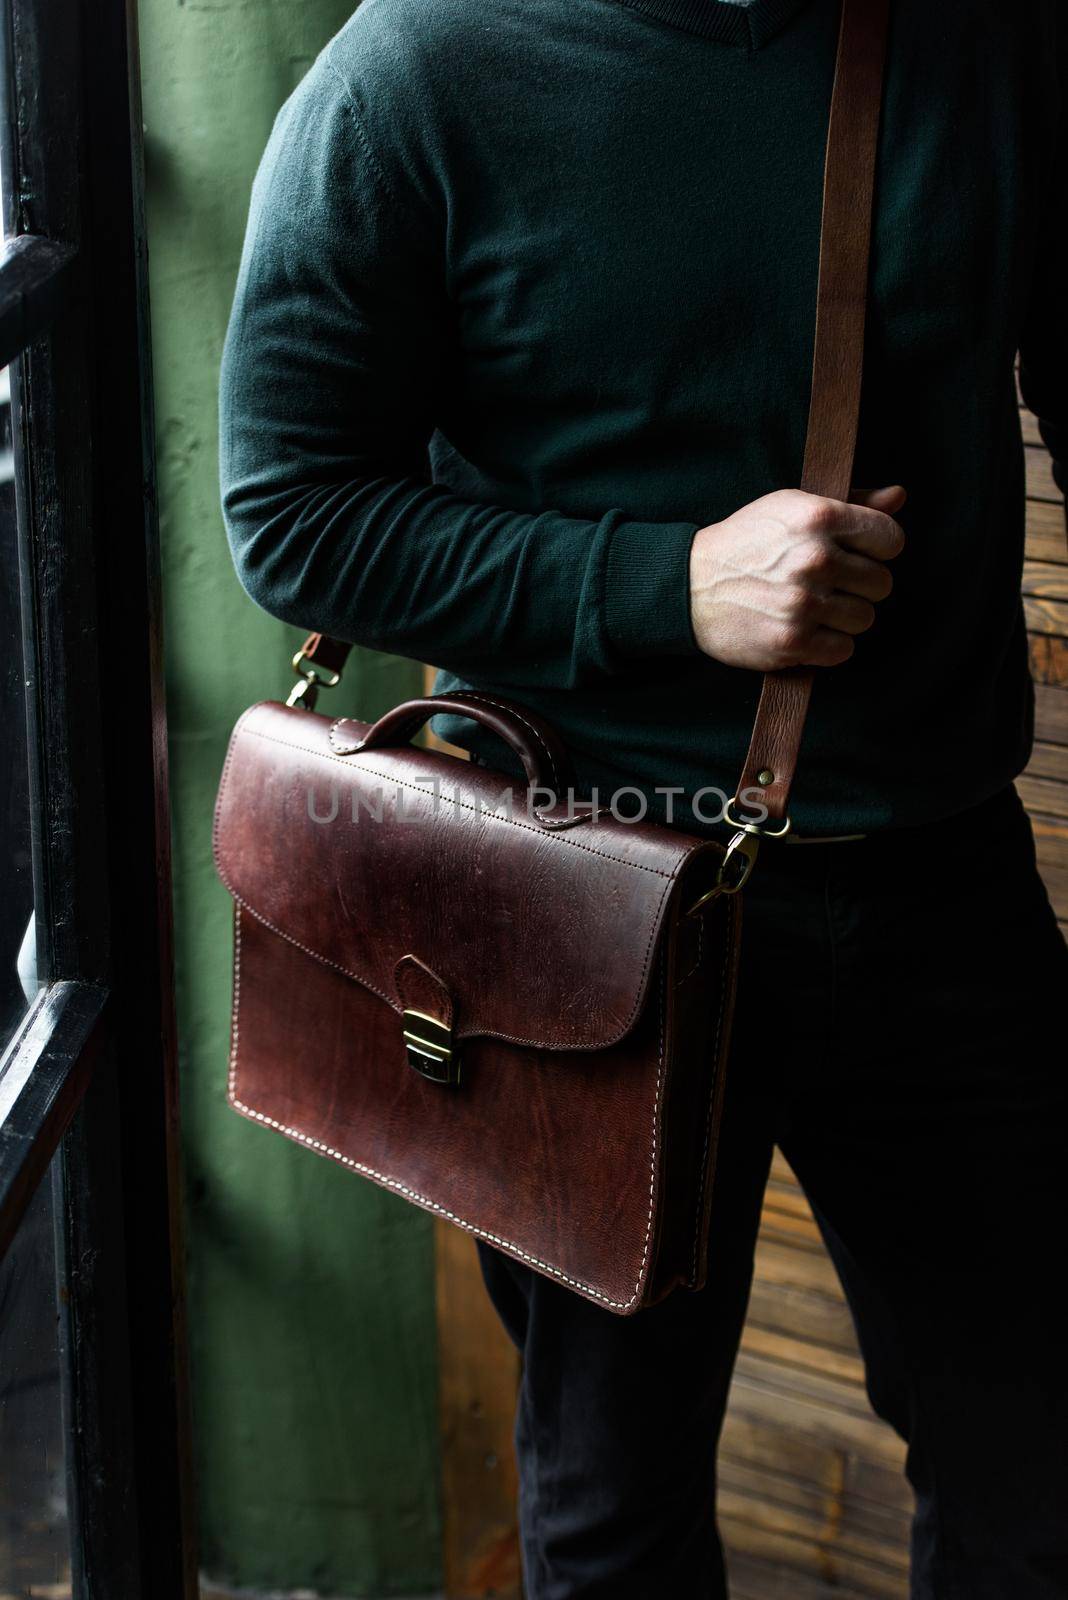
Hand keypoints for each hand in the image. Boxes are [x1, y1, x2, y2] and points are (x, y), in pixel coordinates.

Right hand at [688, 485, 906, 670]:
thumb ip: (850, 503)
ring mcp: (803, 603)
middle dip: (860, 586)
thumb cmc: (746, 543)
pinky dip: (828, 645)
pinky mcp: (792, 642)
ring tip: (814, 607)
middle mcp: (814, 558)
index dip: (879, 549)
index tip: (859, 555)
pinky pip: (843, 649)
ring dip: (844, 617)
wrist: (689, 586)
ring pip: (865, 619)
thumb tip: (898, 497)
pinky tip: (806, 629)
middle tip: (830, 584)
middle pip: (881, 583)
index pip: (890, 539)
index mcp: (818, 516)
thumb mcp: (791, 507)